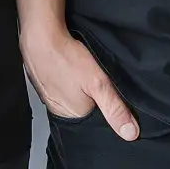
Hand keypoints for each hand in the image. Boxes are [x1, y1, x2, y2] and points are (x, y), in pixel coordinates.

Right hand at [21, 29, 138, 138]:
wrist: (39, 35)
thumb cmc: (65, 57)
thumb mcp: (98, 84)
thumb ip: (114, 109)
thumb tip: (130, 133)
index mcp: (72, 116)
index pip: (97, 122)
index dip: (108, 111)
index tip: (114, 98)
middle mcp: (58, 110)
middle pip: (86, 109)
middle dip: (96, 98)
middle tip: (98, 81)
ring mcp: (49, 95)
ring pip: (75, 96)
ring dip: (83, 87)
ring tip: (86, 74)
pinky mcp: (45, 81)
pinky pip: (64, 85)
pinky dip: (71, 78)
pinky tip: (75, 68)